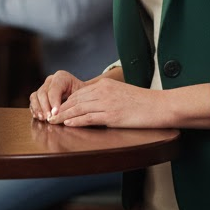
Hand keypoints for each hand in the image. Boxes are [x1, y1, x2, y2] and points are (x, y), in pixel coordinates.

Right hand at [29, 69, 83, 120]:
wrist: (82, 95)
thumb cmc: (84, 96)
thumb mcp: (82, 96)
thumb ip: (75, 102)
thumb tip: (63, 113)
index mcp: (61, 77)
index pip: (54, 89)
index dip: (53, 101)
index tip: (55, 113)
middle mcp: (50, 80)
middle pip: (43, 92)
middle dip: (45, 106)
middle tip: (49, 117)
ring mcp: (44, 87)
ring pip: (35, 96)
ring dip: (37, 108)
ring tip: (43, 118)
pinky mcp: (39, 96)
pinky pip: (33, 101)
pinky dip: (34, 109)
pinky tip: (38, 117)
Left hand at [45, 75, 165, 128]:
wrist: (160, 106)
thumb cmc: (143, 103)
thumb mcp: (121, 94)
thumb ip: (106, 97)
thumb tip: (93, 107)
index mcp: (105, 85)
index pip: (79, 93)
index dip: (65, 102)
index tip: (56, 108)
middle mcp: (103, 91)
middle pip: (75, 100)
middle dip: (60, 109)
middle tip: (48, 116)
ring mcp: (107, 103)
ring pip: (79, 108)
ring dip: (63, 116)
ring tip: (53, 121)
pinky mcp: (112, 115)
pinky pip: (89, 117)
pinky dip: (76, 121)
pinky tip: (67, 124)